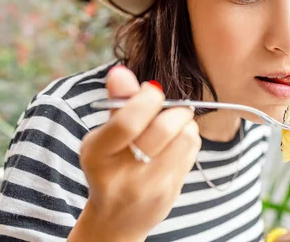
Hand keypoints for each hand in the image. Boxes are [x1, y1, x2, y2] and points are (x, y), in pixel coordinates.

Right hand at [69, 65, 201, 241]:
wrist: (116, 218)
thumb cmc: (111, 166)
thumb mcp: (105, 136)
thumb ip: (117, 103)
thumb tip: (121, 70)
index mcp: (97, 153)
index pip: (128, 120)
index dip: (148, 98)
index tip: (152, 91)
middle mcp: (121, 172)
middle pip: (164, 128)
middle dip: (175, 110)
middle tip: (172, 108)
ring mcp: (148, 185)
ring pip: (185, 138)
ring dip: (185, 124)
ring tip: (174, 126)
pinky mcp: (169, 192)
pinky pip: (192, 151)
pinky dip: (189, 138)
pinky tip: (177, 143)